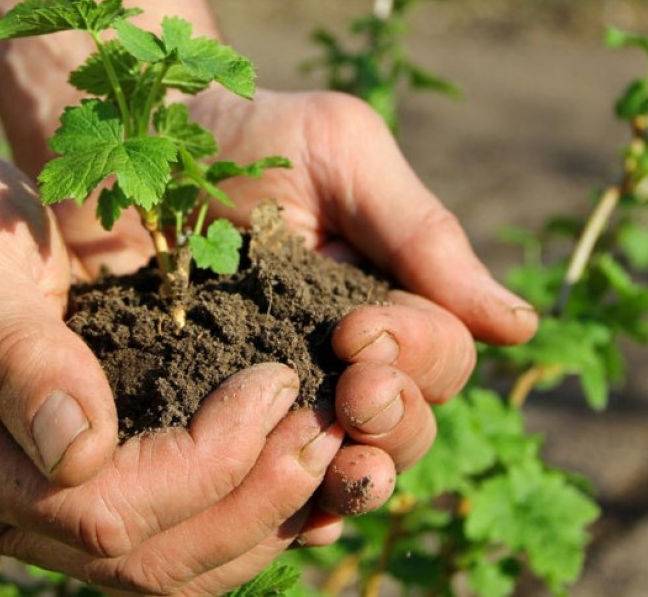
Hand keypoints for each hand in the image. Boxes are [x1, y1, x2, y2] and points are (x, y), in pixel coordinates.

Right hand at [0, 136, 344, 593]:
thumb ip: (12, 350)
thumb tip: (81, 447)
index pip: (99, 507)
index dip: (201, 464)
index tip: (272, 385)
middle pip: (143, 558)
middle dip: (250, 501)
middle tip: (328, 430)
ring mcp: (31, 504)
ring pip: (162, 567)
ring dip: (257, 521)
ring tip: (330, 452)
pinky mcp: (70, 483)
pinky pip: (163, 534)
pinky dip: (236, 513)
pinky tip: (289, 467)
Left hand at [54, 88, 536, 526]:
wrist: (127, 142)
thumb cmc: (244, 134)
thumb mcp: (340, 151)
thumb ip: (423, 233)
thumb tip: (520, 327)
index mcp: (386, 299)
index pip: (440, 357)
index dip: (416, 354)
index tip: (356, 329)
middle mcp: (342, 359)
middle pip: (405, 426)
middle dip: (392, 419)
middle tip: (350, 391)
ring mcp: (280, 397)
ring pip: (347, 468)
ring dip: (356, 474)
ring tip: (337, 465)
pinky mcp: (213, 422)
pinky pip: (269, 489)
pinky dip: (292, 510)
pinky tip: (292, 514)